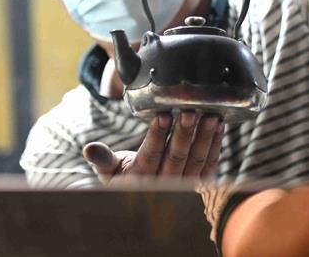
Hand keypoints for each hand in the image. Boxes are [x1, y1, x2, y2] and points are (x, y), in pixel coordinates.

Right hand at [83, 112, 223, 183]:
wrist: (143, 196)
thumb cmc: (125, 176)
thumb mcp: (110, 171)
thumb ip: (102, 159)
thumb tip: (89, 148)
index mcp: (139, 179)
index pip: (150, 155)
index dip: (157, 136)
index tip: (163, 115)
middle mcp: (164, 185)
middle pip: (176, 157)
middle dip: (185, 133)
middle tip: (191, 111)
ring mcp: (184, 184)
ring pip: (196, 160)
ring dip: (205, 137)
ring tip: (211, 116)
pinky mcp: (200, 182)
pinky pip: (209, 163)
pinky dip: (215, 145)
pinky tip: (219, 126)